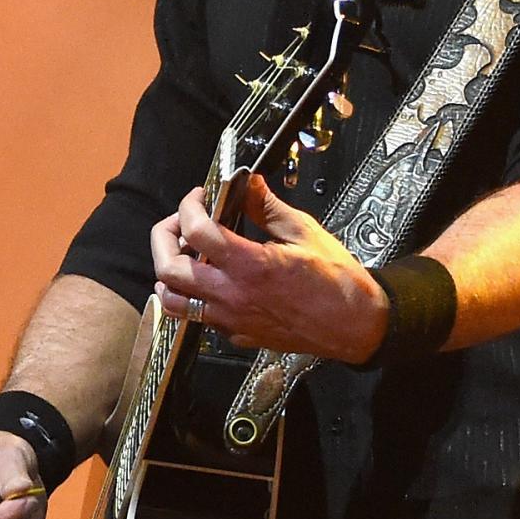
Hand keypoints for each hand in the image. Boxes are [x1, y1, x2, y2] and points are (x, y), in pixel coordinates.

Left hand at [152, 175, 388, 362]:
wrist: (355, 325)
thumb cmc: (336, 279)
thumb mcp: (304, 231)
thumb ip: (267, 206)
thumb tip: (246, 182)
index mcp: (251, 265)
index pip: (196, 231)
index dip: (189, 206)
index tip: (199, 196)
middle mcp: (232, 295)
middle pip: (168, 268)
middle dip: (164, 237)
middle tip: (181, 223)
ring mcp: (230, 320)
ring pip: (172, 300)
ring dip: (170, 273)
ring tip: (187, 255)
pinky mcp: (236, 335)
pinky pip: (197, 317)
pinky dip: (191, 296)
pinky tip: (209, 280)